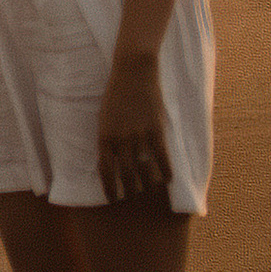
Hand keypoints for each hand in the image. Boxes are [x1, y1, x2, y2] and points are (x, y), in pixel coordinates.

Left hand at [96, 50, 170, 205]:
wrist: (133, 72)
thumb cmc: (115, 94)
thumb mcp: (104, 117)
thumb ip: (107, 139)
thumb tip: (110, 161)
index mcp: (104, 137)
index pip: (105, 171)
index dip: (110, 188)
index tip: (113, 199)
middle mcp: (121, 140)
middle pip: (126, 175)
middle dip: (129, 191)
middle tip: (131, 198)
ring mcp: (139, 136)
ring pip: (145, 170)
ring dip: (147, 185)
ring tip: (148, 191)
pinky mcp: (156, 130)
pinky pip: (162, 158)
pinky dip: (165, 172)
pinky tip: (167, 180)